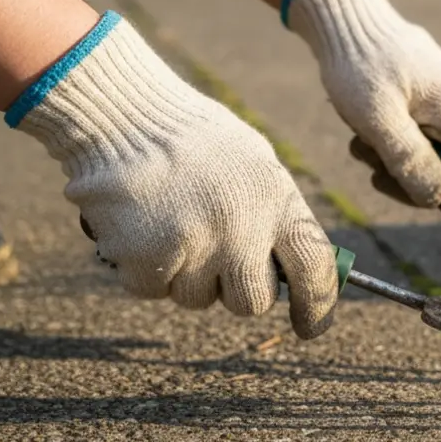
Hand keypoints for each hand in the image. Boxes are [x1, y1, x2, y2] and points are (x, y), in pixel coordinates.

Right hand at [7, 12, 339, 338]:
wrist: (122, 115)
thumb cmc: (194, 138)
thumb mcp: (255, 165)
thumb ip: (277, 217)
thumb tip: (301, 270)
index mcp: (277, 201)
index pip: (315, 269)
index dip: (318, 306)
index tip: (311, 326)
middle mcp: (241, 230)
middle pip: (252, 302)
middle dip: (236, 289)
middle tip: (217, 256)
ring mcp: (194, 248)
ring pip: (198, 299)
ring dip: (187, 275)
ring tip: (172, 223)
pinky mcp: (146, 261)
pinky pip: (154, 290)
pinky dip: (146, 268)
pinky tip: (143, 227)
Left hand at [285, 0, 440, 248]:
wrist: (346, 17)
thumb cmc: (356, 65)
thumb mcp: (375, 119)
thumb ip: (409, 160)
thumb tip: (437, 199)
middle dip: (421, 186)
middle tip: (376, 179)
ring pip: (440, 158)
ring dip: (402, 166)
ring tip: (362, 148)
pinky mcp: (437, 100)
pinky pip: (428, 140)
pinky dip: (399, 148)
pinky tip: (367, 134)